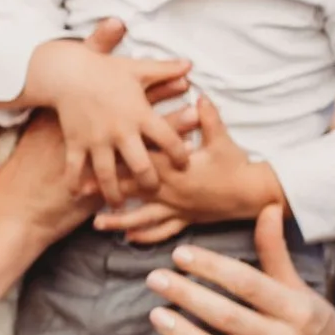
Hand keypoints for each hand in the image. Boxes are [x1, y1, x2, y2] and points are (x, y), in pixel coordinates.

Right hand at [30, 23, 194, 206]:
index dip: (180, 155)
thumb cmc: (104, 69)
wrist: (66, 71)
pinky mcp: (75, 143)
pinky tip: (77, 195)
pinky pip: (75, 169)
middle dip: (150, 184)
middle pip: (142, 166)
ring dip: (115, 193)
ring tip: (119, 204)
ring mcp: (96, 140)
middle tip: (154, 192)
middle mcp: (120, 131)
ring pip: (109, 176)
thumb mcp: (137, 68)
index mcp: (140, 114)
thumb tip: (190, 65)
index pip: (168, 140)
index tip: (184, 164)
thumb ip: (166, 70)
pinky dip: (75, 184)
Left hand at [101, 86, 283, 237]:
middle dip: (107, 191)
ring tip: (97, 225)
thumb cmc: (236, 165)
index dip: (117, 158)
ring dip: (120, 220)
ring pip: (143, 216)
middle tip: (81, 193)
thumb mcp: (222, 139)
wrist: (253, 193)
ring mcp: (177, 207)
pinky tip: (130, 239)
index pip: (141, 161)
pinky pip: (163, 230)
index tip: (93, 157)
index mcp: (176, 167)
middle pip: (133, 190)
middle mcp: (171, 189)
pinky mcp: (186, 219)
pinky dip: (146, 235)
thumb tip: (200, 95)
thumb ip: (208, 117)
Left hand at [146, 204, 334, 334]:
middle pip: (230, 319)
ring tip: (156, 316)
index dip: (213, 268)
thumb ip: (275, 252)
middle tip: (156, 278)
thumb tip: (266, 207)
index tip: (180, 254)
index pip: (249, 285)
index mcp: (296, 310)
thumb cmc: (314, 322)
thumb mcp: (298, 286)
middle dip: (189, 296)